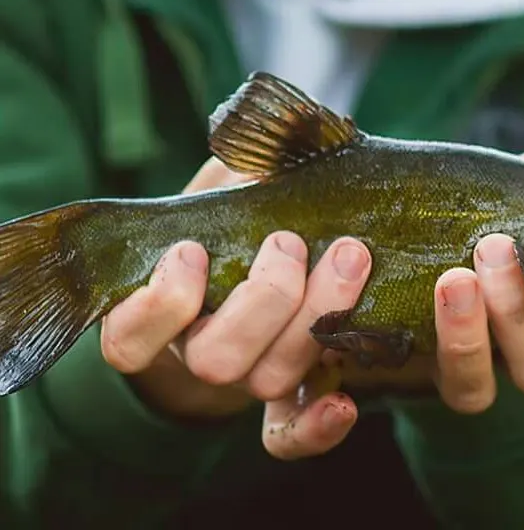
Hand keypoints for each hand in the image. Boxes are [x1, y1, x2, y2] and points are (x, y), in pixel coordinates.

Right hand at [99, 157, 369, 459]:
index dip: (158, 305)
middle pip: (217, 359)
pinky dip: (319, 425)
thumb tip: (259, 135)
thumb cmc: (253, 205)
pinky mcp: (296, 390)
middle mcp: (201, 349)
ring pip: (266, 380)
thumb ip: (240, 158)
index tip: (191, 251)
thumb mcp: (238, 176)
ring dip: (313, 318)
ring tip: (347, 255)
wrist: (285, 243)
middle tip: (288, 241)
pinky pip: (295, 432)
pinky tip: (346, 399)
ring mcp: (251, 372)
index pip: (131, 338)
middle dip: (261, 298)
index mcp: (164, 308)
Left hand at [432, 128, 523, 413]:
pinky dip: (440, 339)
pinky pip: (449, 383)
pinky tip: (430, 291)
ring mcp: (484, 369)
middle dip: (522, 311)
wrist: (424, 245)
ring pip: (484, 385)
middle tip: (496, 247)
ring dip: (470, 330)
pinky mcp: (438, 374)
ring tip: (454, 273)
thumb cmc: (502, 220)